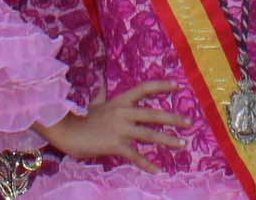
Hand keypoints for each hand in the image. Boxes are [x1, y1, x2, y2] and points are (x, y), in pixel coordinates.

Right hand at [37, 81, 186, 166]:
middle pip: (153, 113)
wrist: (66, 131)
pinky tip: (158, 170)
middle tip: (190, 122)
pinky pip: (135, 155)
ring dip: (167, 139)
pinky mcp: (115, 145)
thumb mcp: (93, 103)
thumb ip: (101, 95)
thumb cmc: (79, 117)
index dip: (161, 85)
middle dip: (173, 118)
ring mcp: (120, 129)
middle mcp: (123, 112)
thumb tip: (101, 85)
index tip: (177, 85)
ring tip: (182, 144)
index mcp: (119, 100)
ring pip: (149, 134)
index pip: (144, 88)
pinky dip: (148, 164)